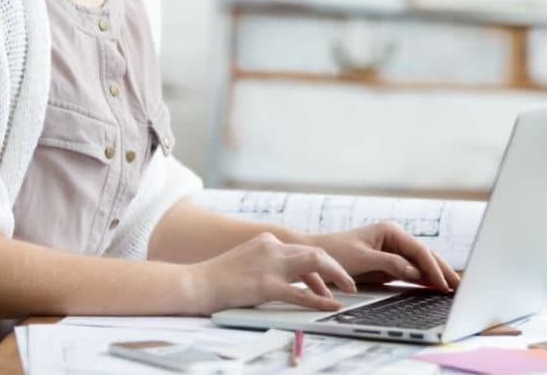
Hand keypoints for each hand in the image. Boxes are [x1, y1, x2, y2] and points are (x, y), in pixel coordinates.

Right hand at [187, 232, 356, 314]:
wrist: (196, 283)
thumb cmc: (219, 277)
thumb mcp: (248, 261)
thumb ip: (269, 263)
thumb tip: (290, 277)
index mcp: (268, 239)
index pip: (303, 250)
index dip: (321, 268)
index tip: (329, 282)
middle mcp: (272, 246)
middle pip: (315, 252)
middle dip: (336, 268)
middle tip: (350, 284)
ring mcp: (270, 264)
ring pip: (314, 264)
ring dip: (335, 277)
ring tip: (348, 291)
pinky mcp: (265, 285)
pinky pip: (300, 293)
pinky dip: (320, 299)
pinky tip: (332, 305)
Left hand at [308, 222, 459, 291]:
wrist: (318, 255)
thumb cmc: (336, 253)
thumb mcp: (363, 258)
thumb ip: (390, 263)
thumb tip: (414, 271)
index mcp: (390, 231)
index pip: (419, 250)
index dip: (433, 268)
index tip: (444, 284)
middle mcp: (394, 237)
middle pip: (424, 254)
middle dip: (442, 269)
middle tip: (460, 286)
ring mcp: (393, 249)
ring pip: (420, 263)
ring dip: (436, 274)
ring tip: (454, 288)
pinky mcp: (389, 262)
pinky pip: (411, 270)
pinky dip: (424, 278)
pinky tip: (435, 287)